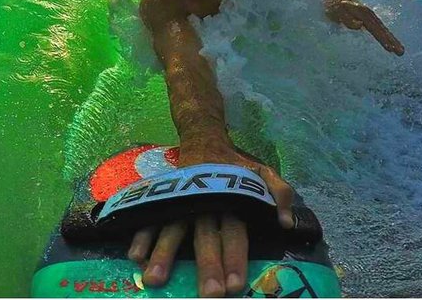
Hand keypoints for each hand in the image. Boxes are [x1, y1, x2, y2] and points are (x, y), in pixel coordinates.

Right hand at [127, 138, 294, 296]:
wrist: (204, 138)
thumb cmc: (235, 164)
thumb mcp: (262, 171)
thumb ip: (278, 192)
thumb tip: (286, 223)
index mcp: (230, 198)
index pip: (234, 231)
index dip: (234, 257)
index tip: (235, 286)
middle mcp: (205, 201)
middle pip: (205, 235)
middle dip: (207, 265)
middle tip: (208, 294)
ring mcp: (181, 200)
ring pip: (173, 227)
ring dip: (164, 253)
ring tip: (154, 279)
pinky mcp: (165, 197)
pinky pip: (151, 215)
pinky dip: (142, 233)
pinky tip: (134, 255)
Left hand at [325, 0, 404, 55]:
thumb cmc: (334, 5)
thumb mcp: (336, 11)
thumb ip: (347, 18)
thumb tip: (360, 25)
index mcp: (363, 13)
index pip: (374, 28)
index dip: (382, 38)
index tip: (389, 48)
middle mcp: (369, 15)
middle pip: (382, 29)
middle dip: (392, 41)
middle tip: (401, 52)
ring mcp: (370, 17)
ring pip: (383, 29)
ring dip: (392, 39)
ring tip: (400, 51)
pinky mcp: (369, 19)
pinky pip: (380, 29)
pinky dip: (387, 36)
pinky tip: (391, 44)